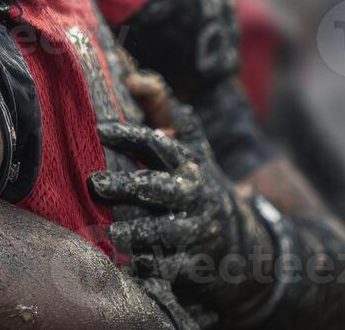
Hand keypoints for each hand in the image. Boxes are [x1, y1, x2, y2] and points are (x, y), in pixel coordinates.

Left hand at [91, 97, 273, 317]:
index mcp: (189, 166)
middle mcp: (194, 195)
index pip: (158, 144)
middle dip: (126, 186)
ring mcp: (198, 230)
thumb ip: (171, 122)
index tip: (100, 129)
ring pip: (166, 229)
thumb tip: (140, 77)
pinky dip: (153, 267)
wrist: (250, 247)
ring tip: (115, 233)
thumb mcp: (196, 157)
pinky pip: (173, 266)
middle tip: (95, 183)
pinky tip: (132, 267)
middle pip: (157, 187)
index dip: (130, 135)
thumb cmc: (204, 193)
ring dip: (140, 231)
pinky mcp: (198, 263)